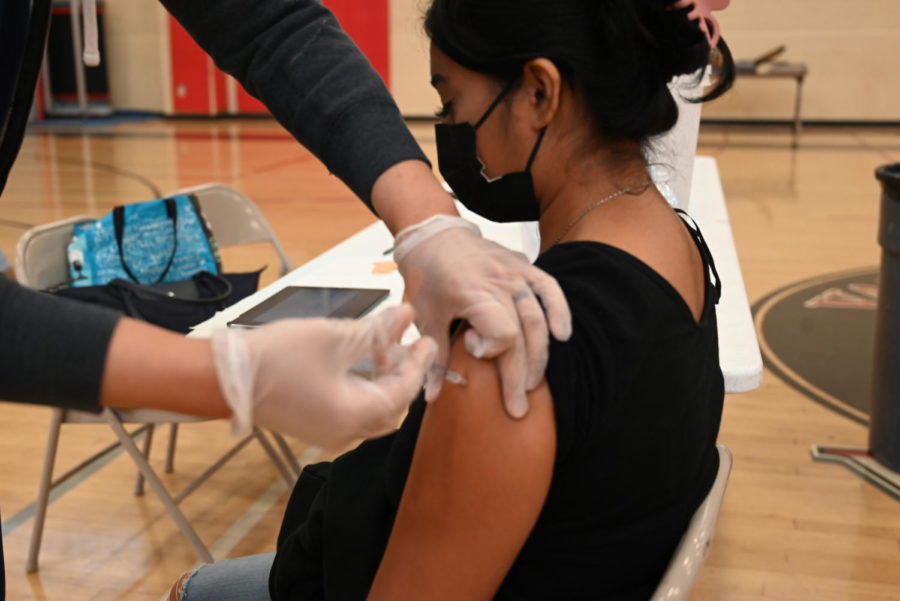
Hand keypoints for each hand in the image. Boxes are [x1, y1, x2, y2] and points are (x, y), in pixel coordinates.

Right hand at [211, 304, 435, 449]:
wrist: (226, 378)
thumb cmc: (279, 356)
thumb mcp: (334, 337)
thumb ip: (376, 330)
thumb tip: (406, 315)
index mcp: (355, 415)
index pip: (403, 392)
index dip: (418, 363)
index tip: (426, 339)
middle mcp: (346, 433)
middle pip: (393, 408)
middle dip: (404, 375)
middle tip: (407, 343)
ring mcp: (329, 434)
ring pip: (374, 411)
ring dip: (383, 381)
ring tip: (382, 346)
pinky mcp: (315, 428)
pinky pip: (353, 413)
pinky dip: (364, 389)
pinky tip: (360, 361)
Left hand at [393, 216, 571, 417]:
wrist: (433, 234)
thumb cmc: (426, 276)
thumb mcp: (424, 316)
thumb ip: (433, 357)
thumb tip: (434, 397)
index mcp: (473, 292)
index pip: (503, 333)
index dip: (491, 351)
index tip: (471, 349)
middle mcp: (500, 282)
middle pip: (523, 334)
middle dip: (521, 375)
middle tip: (517, 407)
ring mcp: (515, 273)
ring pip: (539, 318)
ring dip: (539, 355)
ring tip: (533, 384)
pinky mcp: (524, 266)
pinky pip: (549, 289)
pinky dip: (559, 311)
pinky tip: (562, 336)